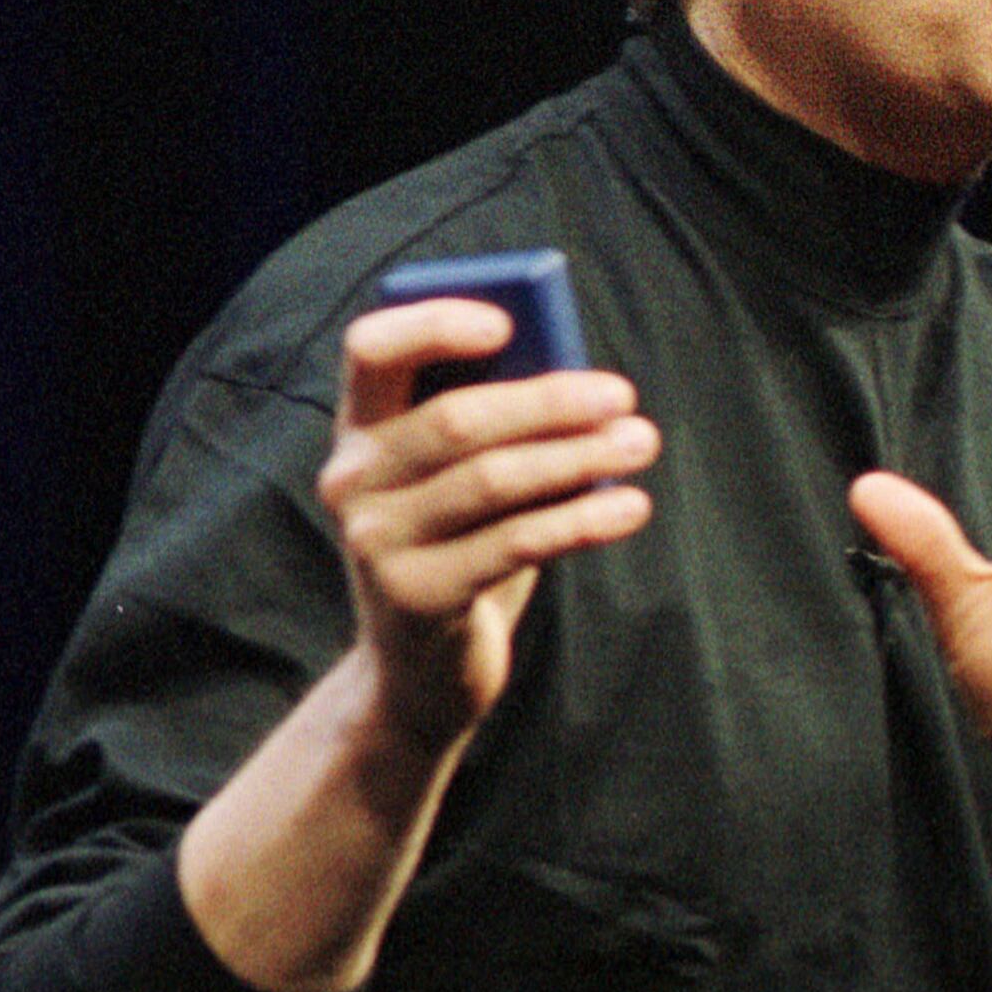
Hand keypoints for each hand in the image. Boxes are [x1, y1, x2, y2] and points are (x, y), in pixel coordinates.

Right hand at [318, 296, 658, 755]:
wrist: (417, 671)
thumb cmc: (458, 546)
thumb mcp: (459, 480)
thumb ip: (492, 425)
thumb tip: (580, 384)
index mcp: (356, 430)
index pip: (371, 349)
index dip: (434, 324)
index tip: (509, 321)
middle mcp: (350, 481)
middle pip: (454, 420)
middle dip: (549, 402)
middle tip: (623, 396)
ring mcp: (374, 543)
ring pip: (491, 481)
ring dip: (577, 456)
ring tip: (641, 442)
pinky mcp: (415, 598)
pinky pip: (515, 544)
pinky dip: (582, 519)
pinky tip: (631, 506)